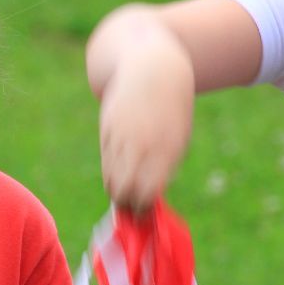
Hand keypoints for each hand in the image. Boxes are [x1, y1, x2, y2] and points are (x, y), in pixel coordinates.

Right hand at [98, 41, 193, 213]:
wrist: (153, 71)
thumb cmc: (170, 112)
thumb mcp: (176, 140)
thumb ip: (162, 168)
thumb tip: (147, 198)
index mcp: (166, 151)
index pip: (145, 193)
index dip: (141, 208)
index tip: (143, 213)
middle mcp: (141, 146)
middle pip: (123, 189)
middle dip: (125, 203)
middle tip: (130, 205)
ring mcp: (121, 137)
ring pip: (111, 177)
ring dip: (116, 188)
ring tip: (125, 188)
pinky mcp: (106, 129)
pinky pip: (106, 159)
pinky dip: (111, 169)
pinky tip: (120, 166)